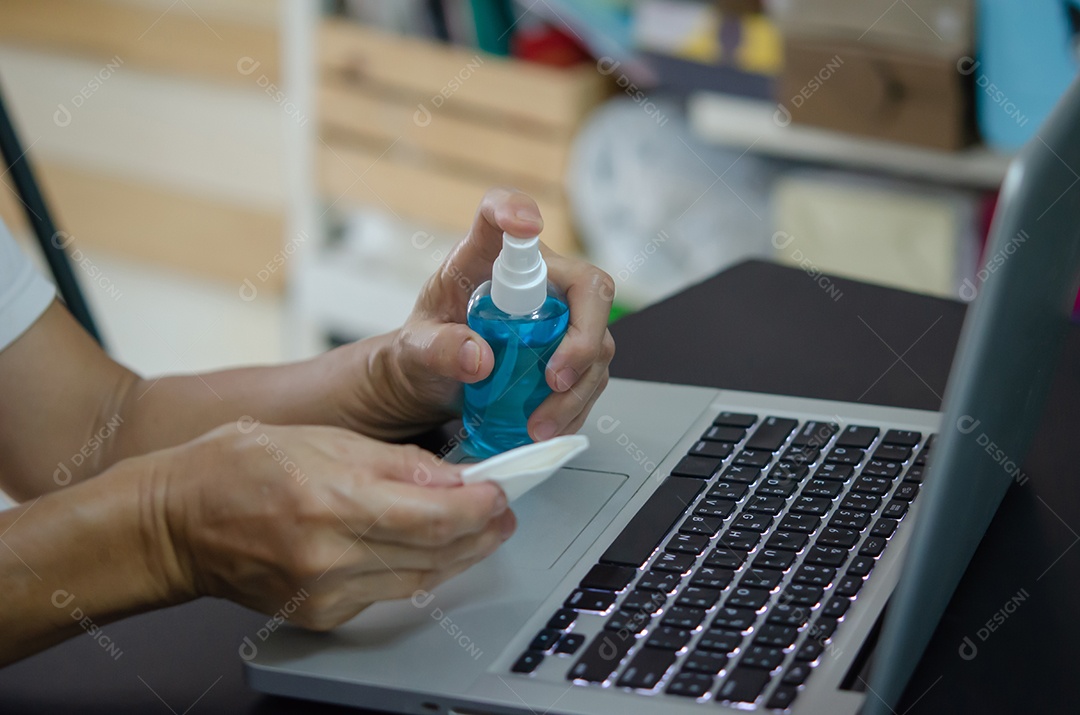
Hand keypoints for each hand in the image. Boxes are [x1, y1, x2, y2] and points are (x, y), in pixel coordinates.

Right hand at [156, 421, 513, 629]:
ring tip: (481, 531)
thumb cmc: (237, 467)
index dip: (479, 507)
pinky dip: (417, 571)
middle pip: (435, 553)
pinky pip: (387, 594)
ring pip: (419, 580)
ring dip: (459, 555)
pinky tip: (432, 551)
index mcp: (333, 501)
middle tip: (503, 513)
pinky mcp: (321, 615)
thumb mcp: (322, 437)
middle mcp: (332, 556)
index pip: (433, 515)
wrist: (176, 523)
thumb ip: (394, 462)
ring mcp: (326, 593)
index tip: (500, 492)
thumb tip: (451, 479)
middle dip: (481, 532)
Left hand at [353, 188, 615, 439]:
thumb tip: (478, 357)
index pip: (501, 212)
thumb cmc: (423, 350)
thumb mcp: (413, 351)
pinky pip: (590, 378)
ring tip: (539, 423)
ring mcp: (561, 317)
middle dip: (584, 336)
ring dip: (577, 389)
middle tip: (555, 378)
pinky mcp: (570, 354)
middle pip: (588, 286)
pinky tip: (546, 426)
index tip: (523, 224)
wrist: (430, 383)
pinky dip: (573, 408)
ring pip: (598, 342)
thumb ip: (436, 350)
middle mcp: (536, 281)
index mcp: (486, 259)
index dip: (515, 209)